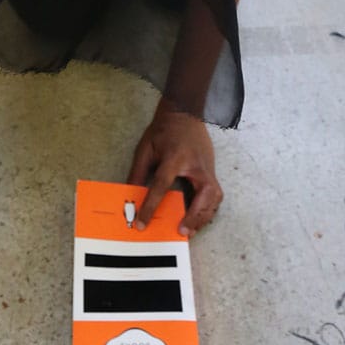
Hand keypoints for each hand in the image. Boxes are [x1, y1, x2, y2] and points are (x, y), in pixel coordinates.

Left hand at [129, 104, 221, 233]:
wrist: (185, 112)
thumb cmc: (164, 130)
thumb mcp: (145, 148)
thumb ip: (137, 173)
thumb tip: (129, 196)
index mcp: (175, 157)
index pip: (162, 186)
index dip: (151, 206)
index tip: (141, 224)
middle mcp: (196, 165)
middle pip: (203, 195)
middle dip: (194, 216)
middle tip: (182, 232)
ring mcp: (208, 168)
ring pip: (214, 197)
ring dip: (204, 216)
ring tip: (190, 230)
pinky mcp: (212, 171)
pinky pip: (215, 194)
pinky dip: (208, 209)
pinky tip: (198, 218)